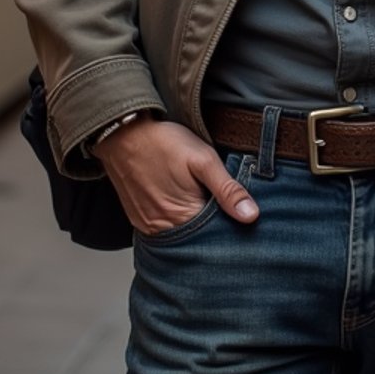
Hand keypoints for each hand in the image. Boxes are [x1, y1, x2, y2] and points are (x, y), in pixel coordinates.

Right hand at [96, 115, 258, 234]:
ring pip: (181, 235)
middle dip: (212, 226)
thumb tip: (251, 216)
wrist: (123, 134)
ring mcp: (148, 227)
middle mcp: (163, 229)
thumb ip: (227, 190)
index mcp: (183, 217)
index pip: (216, 235)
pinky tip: (181, 202)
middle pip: (197, 239)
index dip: (230, 224)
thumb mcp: (203, 160)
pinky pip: (163, 229)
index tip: (238, 211)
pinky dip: (176, 220)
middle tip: (218, 202)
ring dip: (193, 223)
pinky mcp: (139, 220)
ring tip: (200, 201)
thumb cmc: (163, 143)